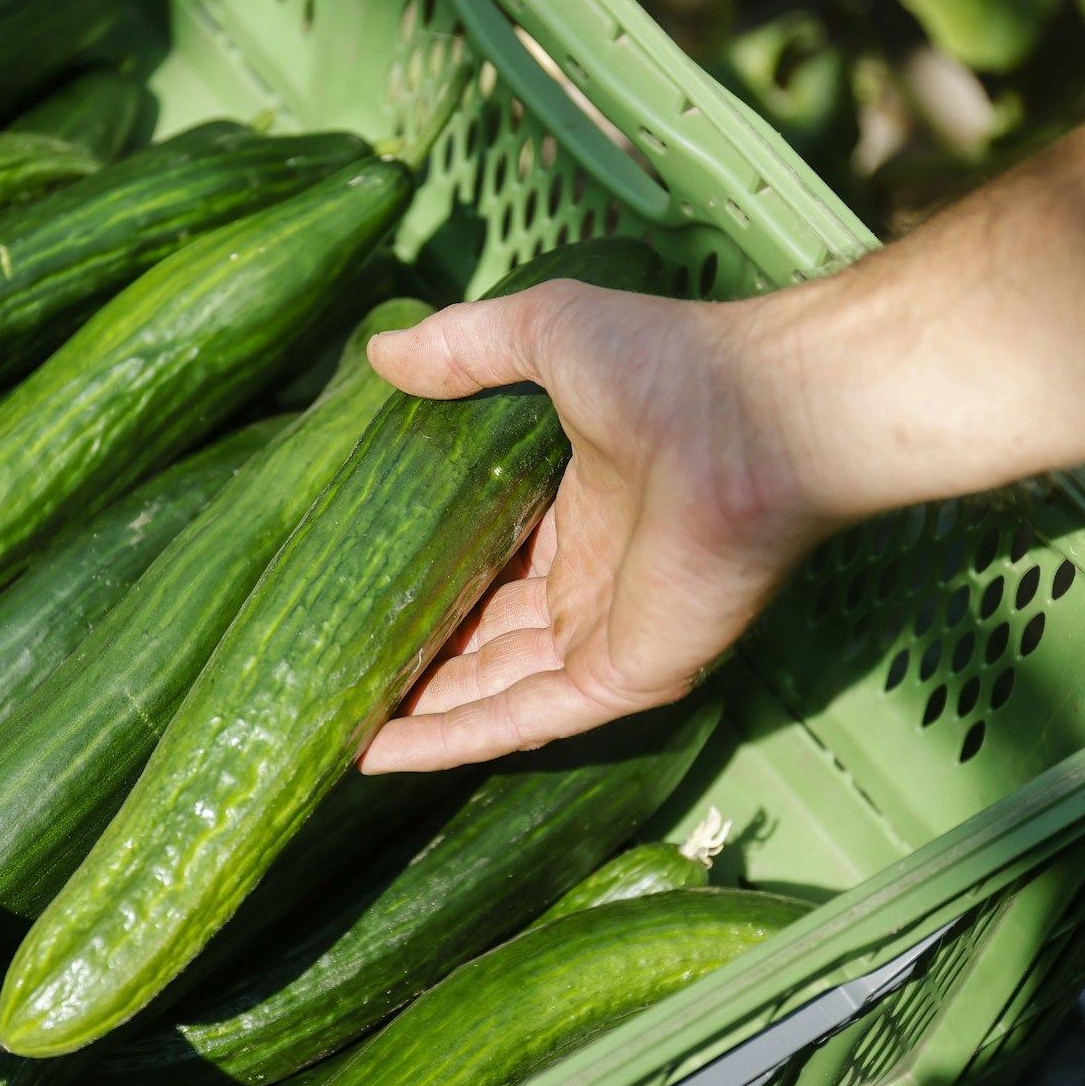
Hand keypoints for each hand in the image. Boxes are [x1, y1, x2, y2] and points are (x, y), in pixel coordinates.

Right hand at [358, 277, 838, 771]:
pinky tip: (379, 752)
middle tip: (332, 663)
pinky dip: (451, 739)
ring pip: (492, 688)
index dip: (428, 578)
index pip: (492, 562)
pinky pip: (521, 719)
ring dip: (418, 709)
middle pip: (485, 635)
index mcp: (582, 511)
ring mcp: (607, 636)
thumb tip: (380, 356)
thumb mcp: (547, 333)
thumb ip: (466, 346)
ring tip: (335, 719)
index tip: (357, 587)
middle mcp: (593, 583)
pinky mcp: (620, 678)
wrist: (752, 418)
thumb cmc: (669, 369)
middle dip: (415, 653)